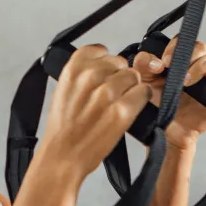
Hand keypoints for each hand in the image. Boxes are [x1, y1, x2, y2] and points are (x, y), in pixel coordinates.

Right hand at [39, 44, 151, 183]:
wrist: (63, 156)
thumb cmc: (62, 128)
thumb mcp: (62, 92)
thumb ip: (80, 75)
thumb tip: (101, 65)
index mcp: (72, 70)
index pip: (99, 50)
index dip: (104, 61)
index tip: (103, 73)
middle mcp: (89, 78)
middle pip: (119, 62)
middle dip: (118, 76)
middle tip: (110, 95)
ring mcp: (107, 93)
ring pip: (133, 76)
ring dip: (130, 88)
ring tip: (118, 104)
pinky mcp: (122, 110)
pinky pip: (143, 92)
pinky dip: (140, 100)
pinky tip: (129, 110)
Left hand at [132, 36, 205, 150]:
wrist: (167, 129)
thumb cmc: (155, 106)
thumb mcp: (143, 83)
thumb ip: (143, 66)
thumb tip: (157, 62)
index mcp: (176, 60)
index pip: (181, 42)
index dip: (174, 47)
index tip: (165, 62)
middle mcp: (194, 64)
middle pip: (200, 46)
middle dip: (188, 55)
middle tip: (174, 70)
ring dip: (200, 66)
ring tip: (187, 82)